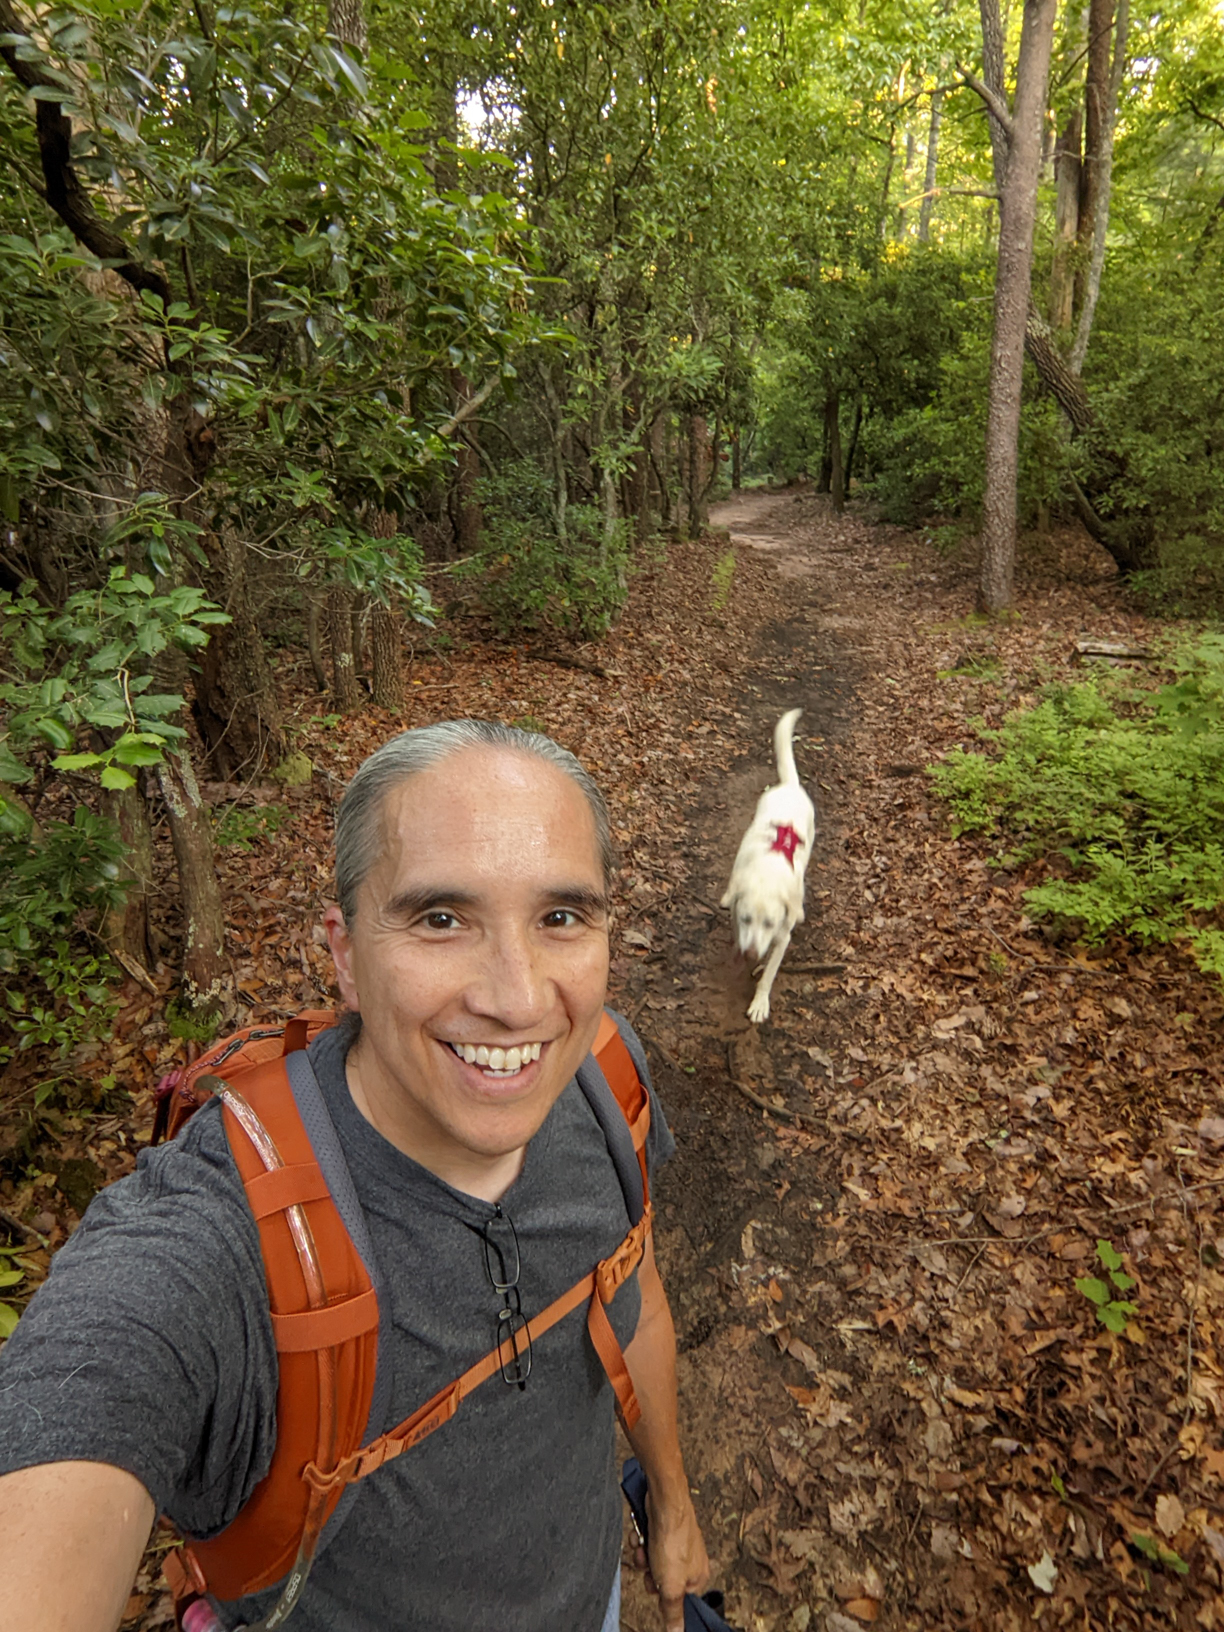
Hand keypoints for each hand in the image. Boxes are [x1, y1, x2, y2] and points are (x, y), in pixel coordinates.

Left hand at [634, 1486, 710, 1631]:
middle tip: (649, 1564)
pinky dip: (641, 1540)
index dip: (663, 1594)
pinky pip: (647, 1544)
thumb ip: (673, 1612)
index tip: (658, 1586)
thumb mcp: (671, 1586)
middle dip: (649, 1572)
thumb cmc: (673, 1540)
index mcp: (698, 1577)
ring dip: (643, 1555)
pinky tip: (642, 1533)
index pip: (677, 1600)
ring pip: (651, 1561)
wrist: (664, 1501)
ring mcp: (675, 1544)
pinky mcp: (663, 1530)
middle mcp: (689, 1560)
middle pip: (660, 1579)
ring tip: (645, 1545)